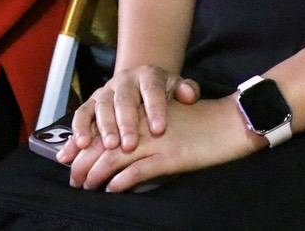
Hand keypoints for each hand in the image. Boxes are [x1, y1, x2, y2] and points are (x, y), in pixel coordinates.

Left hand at [64, 95, 259, 192]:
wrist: (233, 121)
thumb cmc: (205, 122)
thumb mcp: (172, 118)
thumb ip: (150, 128)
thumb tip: (127, 146)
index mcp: (146, 113)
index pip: (106, 127)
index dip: (85, 145)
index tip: (72, 159)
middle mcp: (146, 126)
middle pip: (103, 144)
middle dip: (83, 163)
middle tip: (75, 180)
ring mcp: (157, 142)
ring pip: (113, 158)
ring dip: (95, 175)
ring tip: (86, 187)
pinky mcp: (169, 158)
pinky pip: (136, 172)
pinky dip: (120, 182)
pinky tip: (112, 190)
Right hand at [65, 64, 200, 152]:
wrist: (140, 82)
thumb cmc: (162, 91)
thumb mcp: (177, 86)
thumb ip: (186, 89)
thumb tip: (190, 95)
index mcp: (148, 75)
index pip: (152, 90)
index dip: (155, 109)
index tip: (159, 129)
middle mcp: (124, 81)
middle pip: (124, 100)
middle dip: (126, 123)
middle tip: (130, 145)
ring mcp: (105, 91)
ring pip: (101, 107)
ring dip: (103, 127)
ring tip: (108, 147)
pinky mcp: (90, 103)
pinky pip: (81, 114)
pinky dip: (78, 130)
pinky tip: (78, 147)